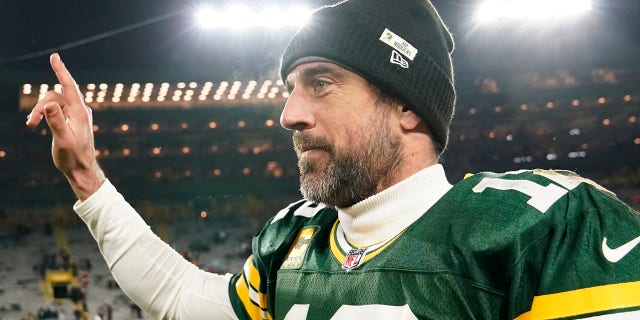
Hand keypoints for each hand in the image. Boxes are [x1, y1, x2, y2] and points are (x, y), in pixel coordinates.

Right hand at [26, 53, 104, 199]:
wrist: (81, 169)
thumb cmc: (73, 156)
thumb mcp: (62, 139)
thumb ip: (55, 121)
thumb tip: (48, 105)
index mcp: (80, 112)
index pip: (69, 87)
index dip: (61, 71)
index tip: (54, 57)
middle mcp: (80, 110)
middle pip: (55, 96)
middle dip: (40, 106)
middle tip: (30, 122)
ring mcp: (76, 114)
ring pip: (53, 103)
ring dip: (40, 111)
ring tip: (30, 125)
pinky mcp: (72, 120)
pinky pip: (56, 109)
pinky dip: (44, 113)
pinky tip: (36, 122)